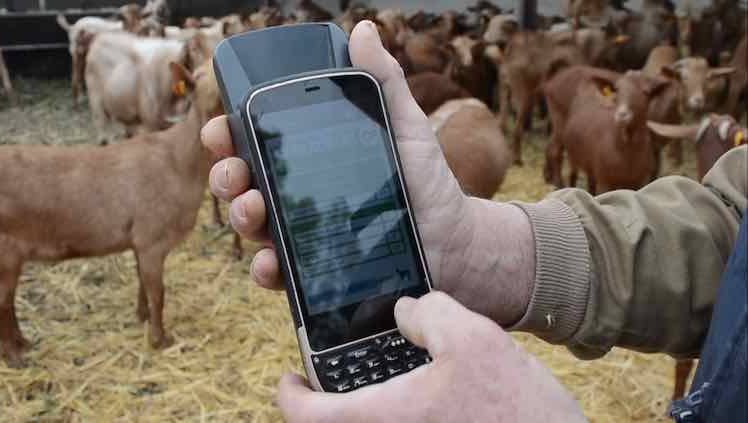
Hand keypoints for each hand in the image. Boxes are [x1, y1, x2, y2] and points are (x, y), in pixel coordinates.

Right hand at [201, 21, 535, 324]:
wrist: (452, 238)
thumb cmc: (425, 179)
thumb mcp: (405, 125)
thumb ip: (383, 81)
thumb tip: (364, 31)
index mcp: (308, 155)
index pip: (255, 141)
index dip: (228, 134)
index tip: (221, 130)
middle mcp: (296, 192)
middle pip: (243, 182)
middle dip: (227, 176)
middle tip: (235, 173)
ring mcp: (301, 232)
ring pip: (253, 225)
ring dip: (240, 216)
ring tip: (253, 209)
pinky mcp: (313, 269)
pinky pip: (278, 270)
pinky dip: (265, 268)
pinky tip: (270, 261)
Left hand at [276, 292, 585, 422]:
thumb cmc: (517, 412)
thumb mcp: (473, 339)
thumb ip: (428, 313)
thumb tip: (406, 310)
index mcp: (380, 418)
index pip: (306, 416)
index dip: (290, 394)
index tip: (290, 376)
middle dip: (334, 394)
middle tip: (345, 366)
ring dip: (370, 402)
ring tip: (391, 368)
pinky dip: (401, 412)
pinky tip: (433, 387)